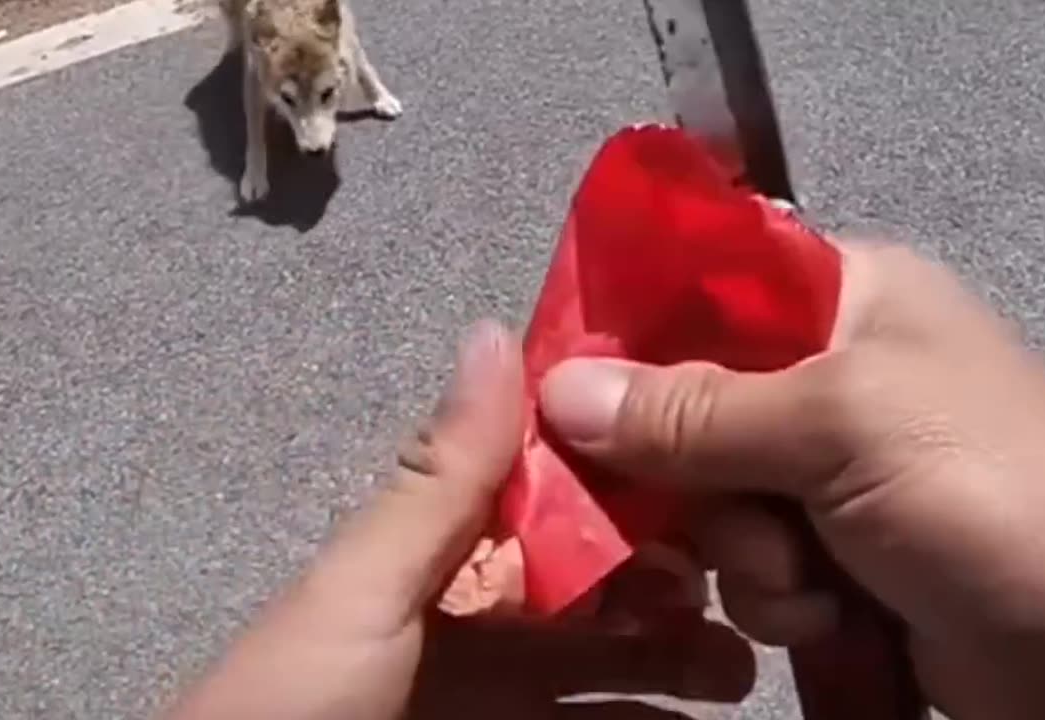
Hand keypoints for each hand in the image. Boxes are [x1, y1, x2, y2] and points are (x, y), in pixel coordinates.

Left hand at [163, 321, 753, 719]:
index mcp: (429, 569)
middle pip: (586, 604)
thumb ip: (442, 481)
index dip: (625, 496)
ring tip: (740, 671)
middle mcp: (464, 635)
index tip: (708, 485)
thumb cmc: (294, 706)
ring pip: (597, 681)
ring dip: (671, 672)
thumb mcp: (363, 589)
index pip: (543, 512)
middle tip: (749, 595)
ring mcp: (482, 710)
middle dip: (667, 594)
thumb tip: (495, 330)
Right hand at [537, 241, 1044, 719]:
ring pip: (707, 500)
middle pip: (686, 409)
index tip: (570, 397)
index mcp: (844, 299)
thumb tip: (556, 391)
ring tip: (807, 582)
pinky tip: (825, 618)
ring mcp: (830, 470)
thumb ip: (695, 411)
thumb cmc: (985, 493)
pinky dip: (774, 599)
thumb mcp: (840, 427)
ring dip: (742, 557)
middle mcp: (828, 374)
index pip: (699, 288)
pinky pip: (746, 564)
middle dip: (694, 483)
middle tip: (708, 521)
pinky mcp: (833, 552)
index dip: (628, 338)